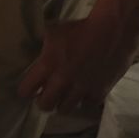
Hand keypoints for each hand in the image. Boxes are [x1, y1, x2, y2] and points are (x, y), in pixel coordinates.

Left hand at [18, 8, 138, 114]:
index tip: (28, 90)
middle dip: (43, 102)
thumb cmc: (80, 28)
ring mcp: (81, 88)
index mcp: (47, 65)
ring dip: (62, 104)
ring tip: (63, 98)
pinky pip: (87, 104)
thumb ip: (44, 48)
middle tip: (46, 96)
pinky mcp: (100, 91)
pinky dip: (84, 101)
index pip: (27, 89)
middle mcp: (62, 80)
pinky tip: (83, 94)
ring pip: (65, 109)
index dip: (26, 91)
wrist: (112, 31)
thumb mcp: (53, 33)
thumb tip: (35, 52)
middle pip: (45, 105)